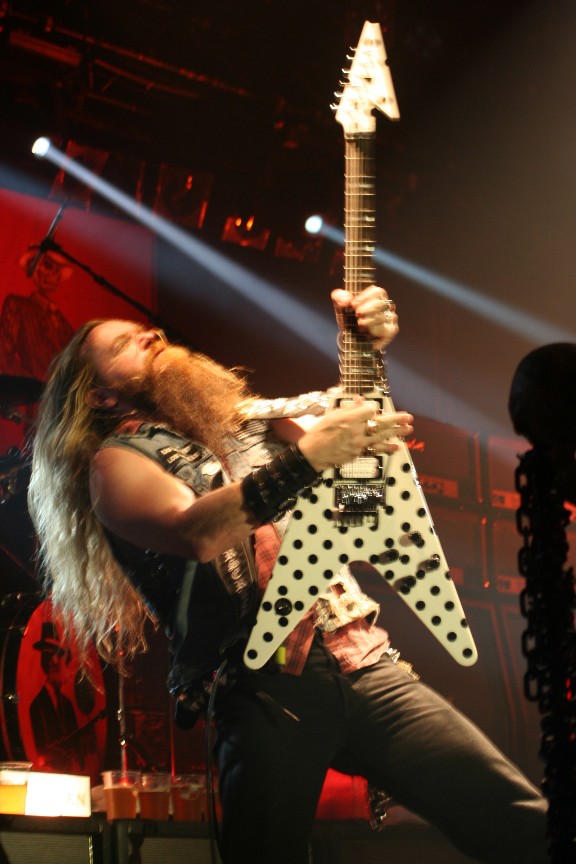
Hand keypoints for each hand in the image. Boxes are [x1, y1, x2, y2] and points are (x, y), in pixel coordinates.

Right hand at [297, 397, 412, 470]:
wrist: (312, 453)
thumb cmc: (319, 433)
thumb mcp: (331, 415)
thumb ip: (348, 408)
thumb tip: (360, 400)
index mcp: (348, 419)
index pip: (369, 410)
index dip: (373, 409)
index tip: (373, 409)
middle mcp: (356, 431)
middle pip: (380, 423)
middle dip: (396, 420)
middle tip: (408, 417)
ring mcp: (358, 444)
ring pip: (381, 437)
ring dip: (397, 433)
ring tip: (408, 429)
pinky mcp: (358, 453)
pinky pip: (376, 450)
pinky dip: (387, 448)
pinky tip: (396, 446)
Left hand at [331, 285, 397, 350]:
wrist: (349, 337)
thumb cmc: (348, 318)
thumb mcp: (339, 305)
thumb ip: (338, 296)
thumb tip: (346, 299)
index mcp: (376, 296)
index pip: (377, 292)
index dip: (364, 297)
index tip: (353, 305)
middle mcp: (386, 305)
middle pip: (380, 303)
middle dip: (365, 310)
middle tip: (356, 315)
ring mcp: (390, 317)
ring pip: (382, 317)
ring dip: (367, 322)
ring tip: (360, 324)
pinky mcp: (391, 330)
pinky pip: (385, 329)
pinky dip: (373, 330)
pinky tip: (367, 332)